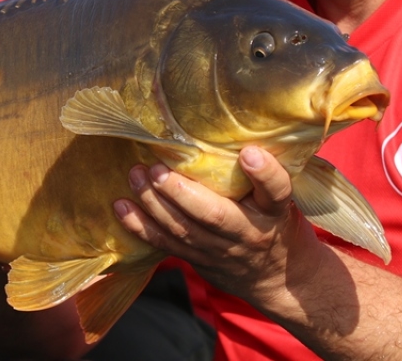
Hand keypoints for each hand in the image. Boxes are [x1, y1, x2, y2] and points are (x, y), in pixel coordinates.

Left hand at [113, 146, 317, 301]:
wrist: (275, 277)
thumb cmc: (274, 221)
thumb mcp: (281, 197)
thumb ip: (262, 173)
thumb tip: (235, 124)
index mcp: (274, 211)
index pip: (277, 192)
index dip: (265, 174)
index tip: (249, 153)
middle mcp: (247, 232)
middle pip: (215, 215)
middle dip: (181, 192)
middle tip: (157, 168)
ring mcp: (220, 250)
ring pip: (184, 230)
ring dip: (154, 204)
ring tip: (136, 176)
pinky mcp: (197, 259)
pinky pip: (166, 244)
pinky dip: (140, 226)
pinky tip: (121, 206)